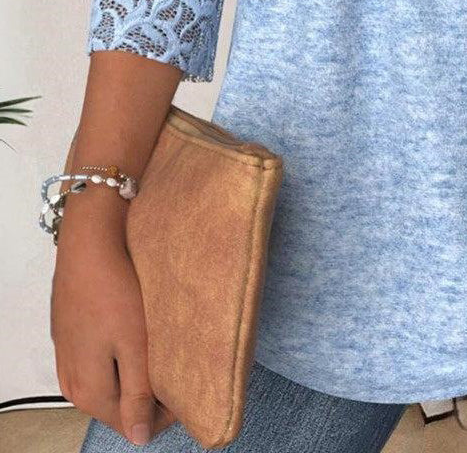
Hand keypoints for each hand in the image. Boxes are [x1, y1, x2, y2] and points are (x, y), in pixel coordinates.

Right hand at [51, 189, 174, 445]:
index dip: (168, 413)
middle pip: (122, 406)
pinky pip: (103, 360)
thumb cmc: (115, 286)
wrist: (91, 236)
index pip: (134, 426)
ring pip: (114, 382)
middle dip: (155, 393)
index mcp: (88, 392)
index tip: (194, 389)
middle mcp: (73, 382)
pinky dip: (126, 354)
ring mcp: (70, 357)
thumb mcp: (135, 343)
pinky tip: (143, 332)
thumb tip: (139, 439)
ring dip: (141, 373)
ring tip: (168, 348)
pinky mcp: (74, 334)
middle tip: (186, 366)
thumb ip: (139, 393)